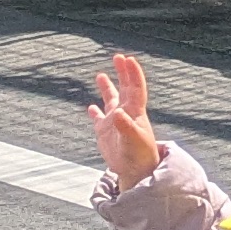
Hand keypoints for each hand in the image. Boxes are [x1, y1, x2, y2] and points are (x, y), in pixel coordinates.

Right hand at [86, 54, 160, 183]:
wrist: (136, 171)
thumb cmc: (140, 156)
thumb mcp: (133, 140)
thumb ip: (126, 126)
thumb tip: (118, 112)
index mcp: (135, 112)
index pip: (135, 88)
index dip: (133, 73)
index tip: (129, 59)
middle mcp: (125, 114)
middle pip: (124, 89)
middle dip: (122, 73)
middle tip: (118, 57)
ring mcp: (114, 123)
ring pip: (110, 100)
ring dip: (106, 88)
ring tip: (101, 75)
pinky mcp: (105, 133)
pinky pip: (98, 118)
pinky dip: (95, 112)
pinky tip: (91, 107)